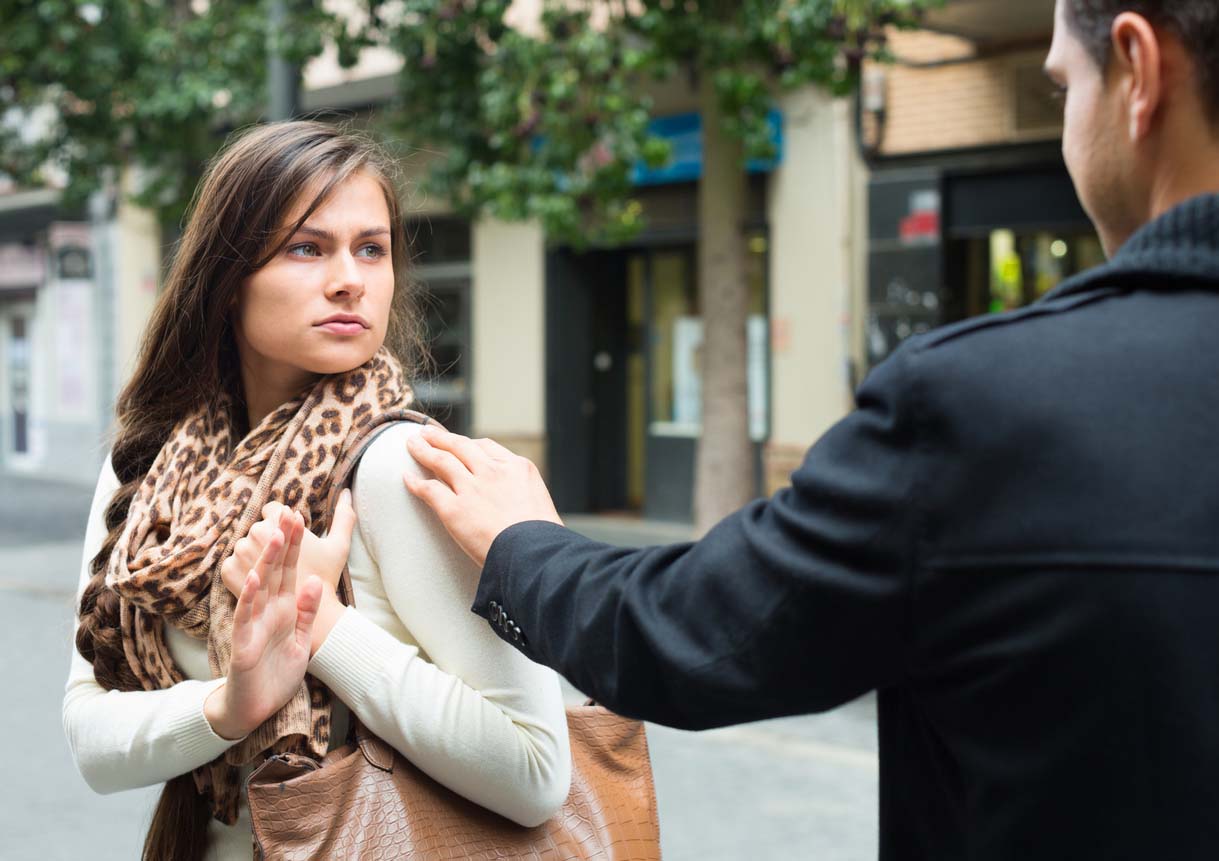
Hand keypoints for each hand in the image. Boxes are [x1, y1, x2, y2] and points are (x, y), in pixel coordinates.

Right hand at [204, 509, 322, 739]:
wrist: (257, 709)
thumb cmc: (277, 674)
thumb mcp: (301, 639)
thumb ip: (307, 611)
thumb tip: (313, 581)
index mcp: (283, 608)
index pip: (290, 569)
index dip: (294, 544)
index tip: (301, 516)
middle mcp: (267, 610)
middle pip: (274, 570)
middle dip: (282, 542)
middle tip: (290, 512)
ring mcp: (253, 623)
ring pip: (258, 586)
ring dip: (266, 561)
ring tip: (275, 535)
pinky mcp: (243, 641)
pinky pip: (245, 615)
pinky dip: (248, 596)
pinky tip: (253, 576)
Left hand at [221, 489, 356, 599]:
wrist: (306, 618)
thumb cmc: (324, 580)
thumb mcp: (338, 547)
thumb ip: (344, 518)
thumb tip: (346, 492)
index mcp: (280, 527)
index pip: (273, 511)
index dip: (282, 520)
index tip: (289, 526)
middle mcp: (256, 536)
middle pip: (259, 528)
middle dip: (271, 535)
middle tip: (281, 540)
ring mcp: (241, 554)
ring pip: (244, 545)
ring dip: (255, 550)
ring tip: (268, 560)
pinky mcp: (230, 573)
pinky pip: (231, 563)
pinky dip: (242, 567)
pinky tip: (256, 574)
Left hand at [404, 426, 562, 565]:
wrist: (534, 553)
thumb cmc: (542, 538)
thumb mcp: (540, 502)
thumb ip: (522, 493)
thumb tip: (513, 502)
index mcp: (517, 467)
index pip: (486, 447)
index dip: (468, 444)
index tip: (458, 445)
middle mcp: (492, 472)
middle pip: (460, 446)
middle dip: (440, 438)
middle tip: (427, 434)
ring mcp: (472, 489)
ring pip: (441, 461)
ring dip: (423, 450)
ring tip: (412, 445)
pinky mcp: (454, 509)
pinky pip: (429, 490)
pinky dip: (415, 483)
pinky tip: (406, 478)